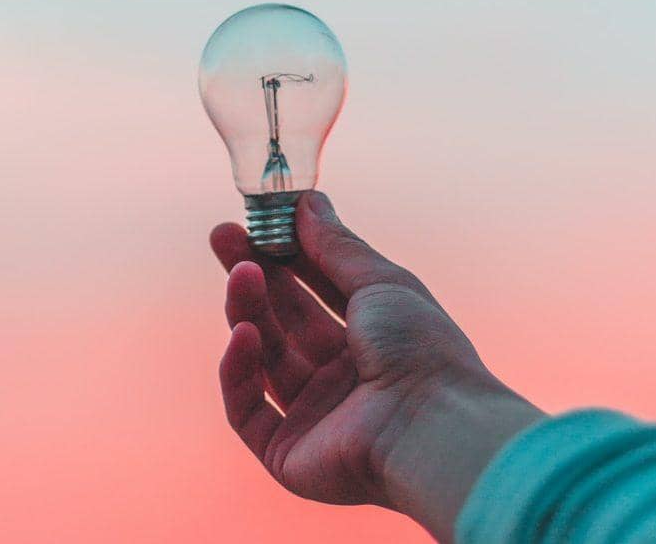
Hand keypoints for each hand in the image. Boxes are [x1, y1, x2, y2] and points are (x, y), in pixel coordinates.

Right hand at [212, 192, 542, 541]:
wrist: (433, 426)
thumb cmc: (420, 349)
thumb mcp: (381, 282)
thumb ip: (336, 246)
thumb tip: (307, 201)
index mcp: (371, 339)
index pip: (315, 290)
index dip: (284, 255)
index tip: (256, 221)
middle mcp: (342, 377)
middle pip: (283, 320)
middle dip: (253, 275)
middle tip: (223, 236)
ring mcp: (314, 416)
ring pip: (264, 357)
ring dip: (247, 311)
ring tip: (241, 273)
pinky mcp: (287, 454)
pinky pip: (247, 409)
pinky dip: (239, 371)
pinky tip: (243, 333)